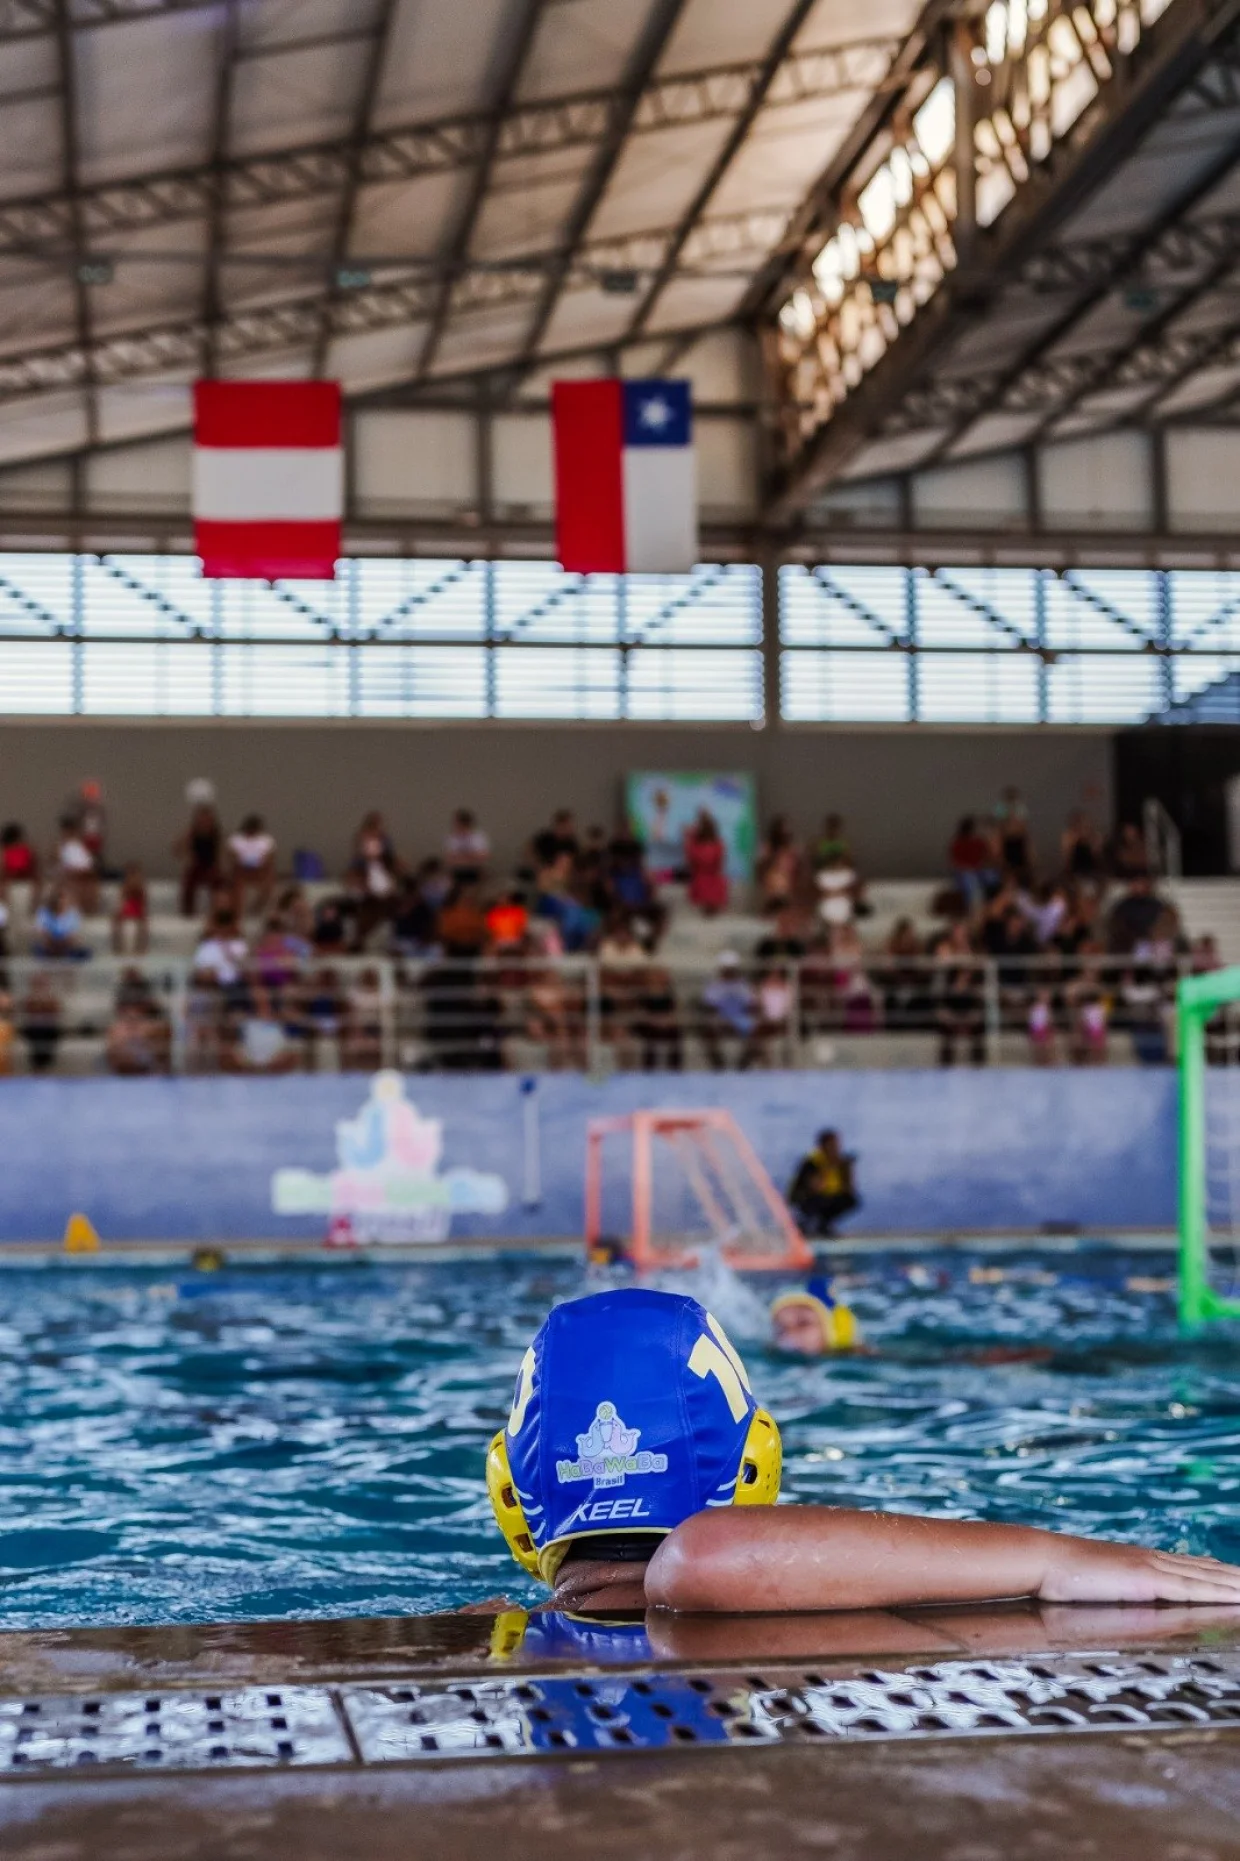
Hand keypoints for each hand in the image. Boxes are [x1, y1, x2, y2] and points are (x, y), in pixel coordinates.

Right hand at [1039, 1538, 1239, 1603]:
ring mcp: (1153, 1569)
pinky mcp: (1149, 1581)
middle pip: (1206, 1570)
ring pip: (1207, 1577)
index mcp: (1140, 1560)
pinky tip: (1238, 1596)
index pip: (1189, 1565)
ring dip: (1235, 1583)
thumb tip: (1123, 1591)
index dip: (1216, 1570)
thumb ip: (1115, 1585)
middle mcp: (1152, 1560)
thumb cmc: (1062, 1573)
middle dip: (1234, 1577)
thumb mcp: (1095, 1580)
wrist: (1047, 1559)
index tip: (1234, 1572)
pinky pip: (1194, 1589)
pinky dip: (1220, 1592)